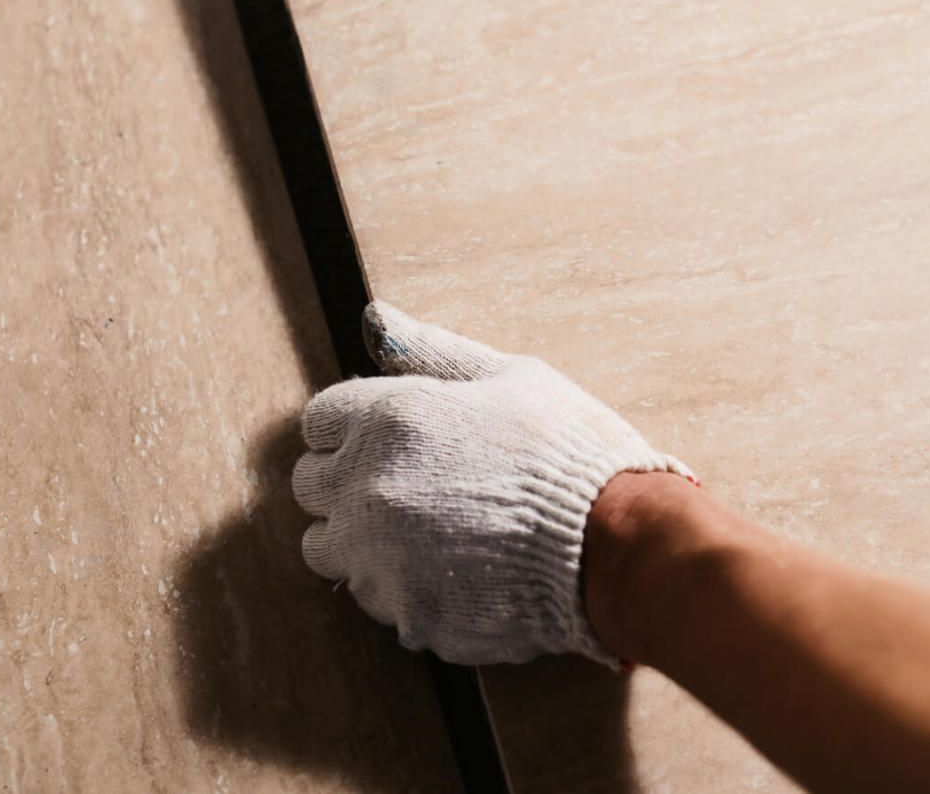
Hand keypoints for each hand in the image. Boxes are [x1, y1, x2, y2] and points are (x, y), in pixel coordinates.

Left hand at [293, 301, 691, 664]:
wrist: (617, 544)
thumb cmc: (571, 450)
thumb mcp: (511, 377)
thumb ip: (432, 350)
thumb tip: (375, 317)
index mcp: (392, 418)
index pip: (320, 421)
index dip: (355, 425)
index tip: (391, 436)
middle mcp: (370, 487)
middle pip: (311, 485)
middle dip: (349, 480)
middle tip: (414, 482)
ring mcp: (382, 557)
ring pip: (329, 549)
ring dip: (363, 538)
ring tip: (428, 531)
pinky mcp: (406, 612)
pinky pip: (377, 598)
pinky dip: (403, 585)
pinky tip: (455, 568)